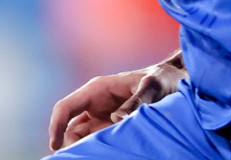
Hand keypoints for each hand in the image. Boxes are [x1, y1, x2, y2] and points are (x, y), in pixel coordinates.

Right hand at [47, 58, 185, 149]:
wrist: (175, 81)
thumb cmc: (163, 78)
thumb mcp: (153, 86)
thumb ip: (137, 100)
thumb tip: (116, 118)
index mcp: (98, 89)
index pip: (66, 107)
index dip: (56, 126)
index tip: (55, 146)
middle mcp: (95, 102)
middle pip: (70, 126)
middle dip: (68, 144)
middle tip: (75, 159)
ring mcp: (102, 115)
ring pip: (80, 136)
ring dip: (80, 148)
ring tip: (87, 158)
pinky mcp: (110, 126)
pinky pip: (95, 139)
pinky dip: (92, 149)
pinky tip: (97, 156)